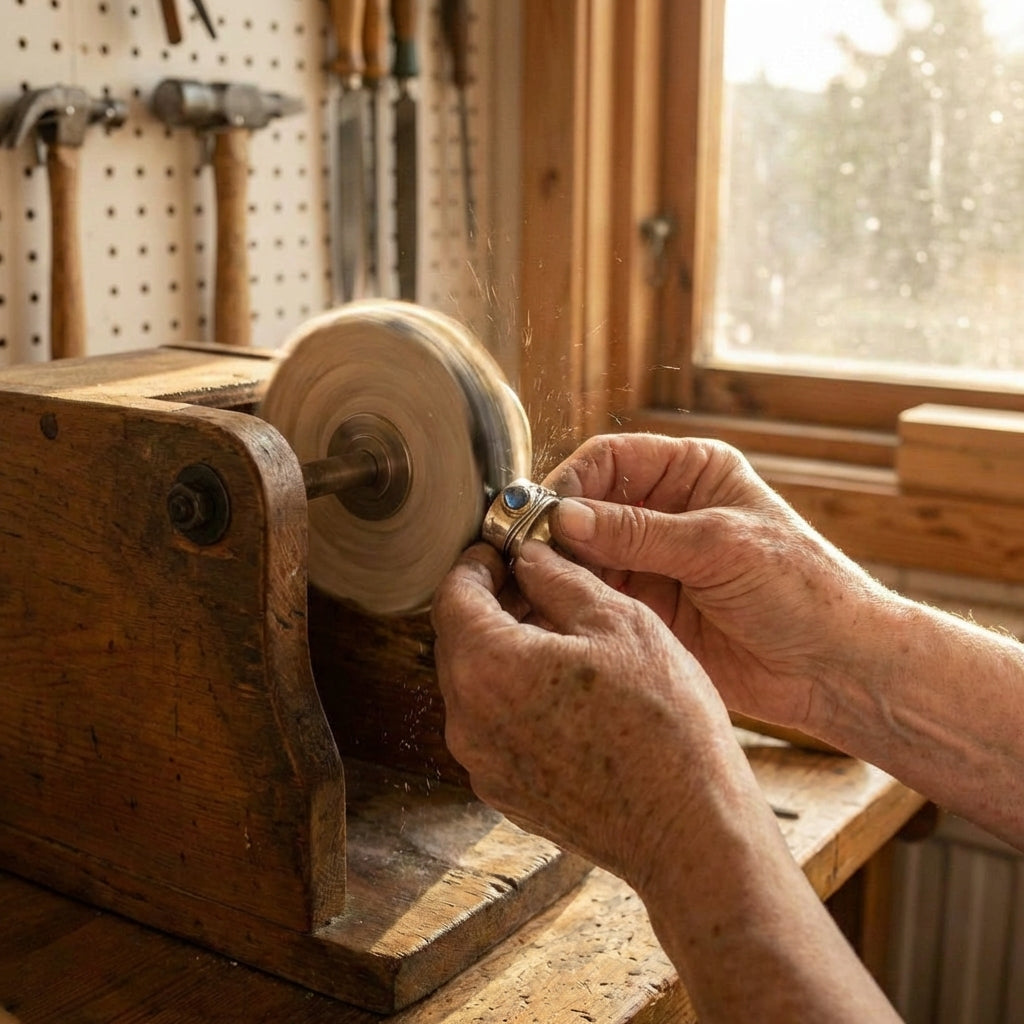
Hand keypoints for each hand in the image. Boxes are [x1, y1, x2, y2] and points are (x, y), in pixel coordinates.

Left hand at [431, 538, 759, 890]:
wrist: (689, 830)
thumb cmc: (665, 724)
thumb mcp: (620, 623)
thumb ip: (560, 579)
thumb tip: (529, 558)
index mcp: (488, 668)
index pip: (453, 596)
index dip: (475, 565)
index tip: (501, 552)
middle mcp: (468, 721)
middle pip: (457, 641)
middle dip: (490, 604)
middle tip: (534, 584)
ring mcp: (482, 764)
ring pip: (474, 684)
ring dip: (502, 650)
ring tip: (557, 634)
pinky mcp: (504, 792)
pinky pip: (492, 725)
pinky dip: (513, 695)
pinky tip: (562, 687)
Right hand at [543, 434, 891, 734]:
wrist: (835, 667)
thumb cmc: (801, 588)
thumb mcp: (718, 547)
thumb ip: (638, 533)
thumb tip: (563, 518)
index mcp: (691, 473)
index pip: (610, 460)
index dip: (571, 482)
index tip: (543, 515)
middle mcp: (664, 512)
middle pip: (587, 507)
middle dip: (555, 529)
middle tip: (523, 556)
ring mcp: (652, 563)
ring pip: (582, 555)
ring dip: (556, 568)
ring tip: (531, 587)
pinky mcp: (645, 609)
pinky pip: (593, 597)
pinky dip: (569, 603)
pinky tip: (551, 612)